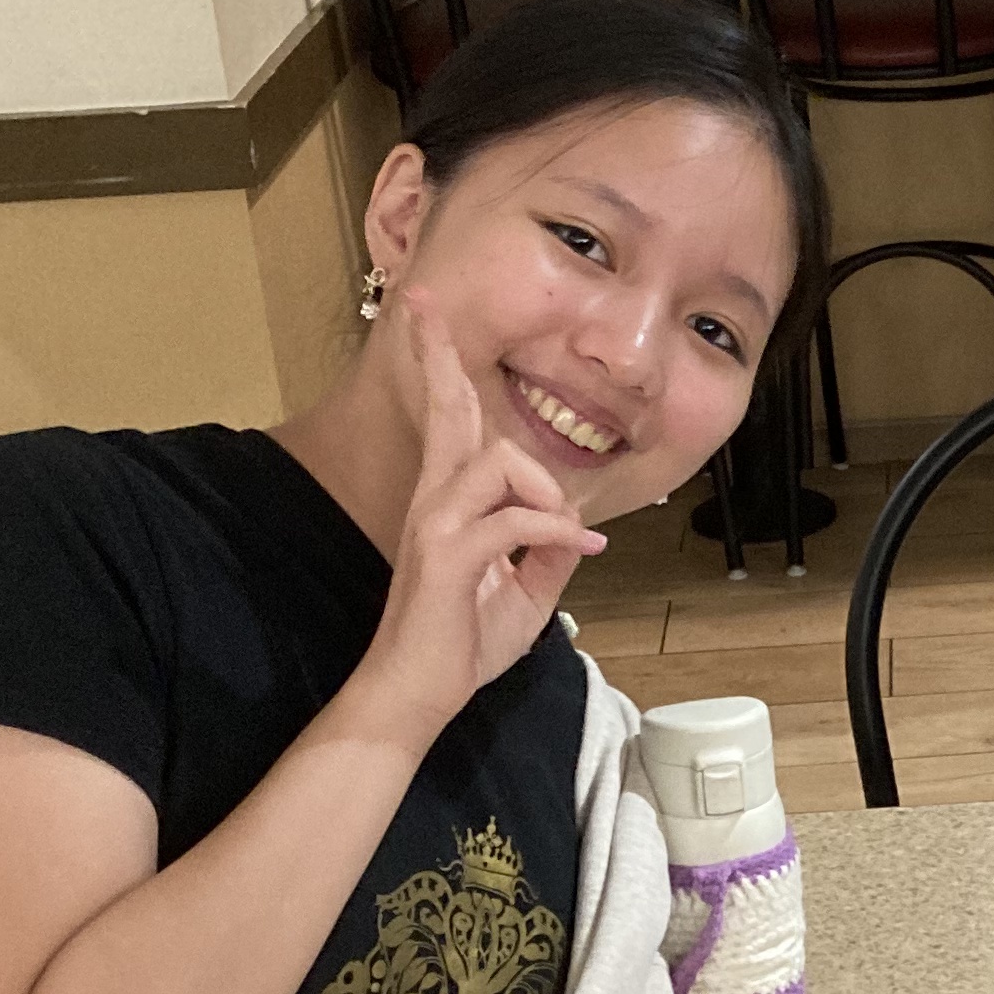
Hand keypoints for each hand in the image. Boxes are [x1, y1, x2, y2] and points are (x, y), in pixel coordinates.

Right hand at [357, 296, 605, 740]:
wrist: (416, 693)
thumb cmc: (460, 642)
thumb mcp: (525, 590)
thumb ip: (548, 548)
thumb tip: (577, 523)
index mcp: (448, 501)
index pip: (450, 422)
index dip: (441, 367)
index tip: (425, 313)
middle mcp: (435, 499)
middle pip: (446, 410)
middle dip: (438, 354)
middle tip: (422, 299)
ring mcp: (435, 523)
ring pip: (496, 459)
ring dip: (545, 489)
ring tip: (565, 532)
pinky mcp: (445, 555)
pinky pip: (510, 519)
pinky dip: (553, 530)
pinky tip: (577, 551)